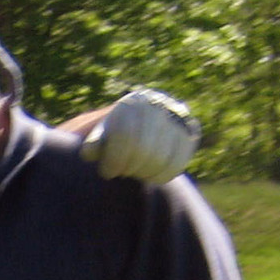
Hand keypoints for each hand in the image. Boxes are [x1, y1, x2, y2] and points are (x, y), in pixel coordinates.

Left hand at [82, 88, 201, 183]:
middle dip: (129, 167)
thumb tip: (90, 150)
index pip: (125, 135)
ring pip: (161, 159)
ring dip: (143, 173)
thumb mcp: (98, 138)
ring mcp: (176, 117)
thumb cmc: (112, 137)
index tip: (107, 172)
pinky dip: (161, 176)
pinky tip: (149, 175)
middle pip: (144, 149)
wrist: (140, 126)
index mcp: (131, 103)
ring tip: (134, 171)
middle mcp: (157, 104)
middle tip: (122, 172)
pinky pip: (178, 163)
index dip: (114, 160)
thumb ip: (93, 144)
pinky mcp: (189, 132)